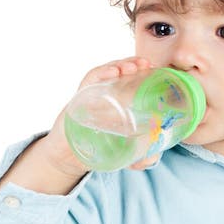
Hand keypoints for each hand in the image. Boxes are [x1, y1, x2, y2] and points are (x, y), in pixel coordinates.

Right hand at [42, 56, 158, 174]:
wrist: (68, 158)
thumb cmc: (96, 150)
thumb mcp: (124, 155)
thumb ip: (139, 158)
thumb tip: (154, 158)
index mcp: (116, 102)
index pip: (131, 80)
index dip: (143, 73)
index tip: (155, 69)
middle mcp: (104, 94)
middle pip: (120, 72)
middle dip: (134, 64)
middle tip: (146, 65)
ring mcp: (91, 94)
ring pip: (106, 73)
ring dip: (120, 66)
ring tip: (133, 67)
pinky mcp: (78, 98)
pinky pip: (90, 81)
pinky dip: (102, 74)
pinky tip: (113, 72)